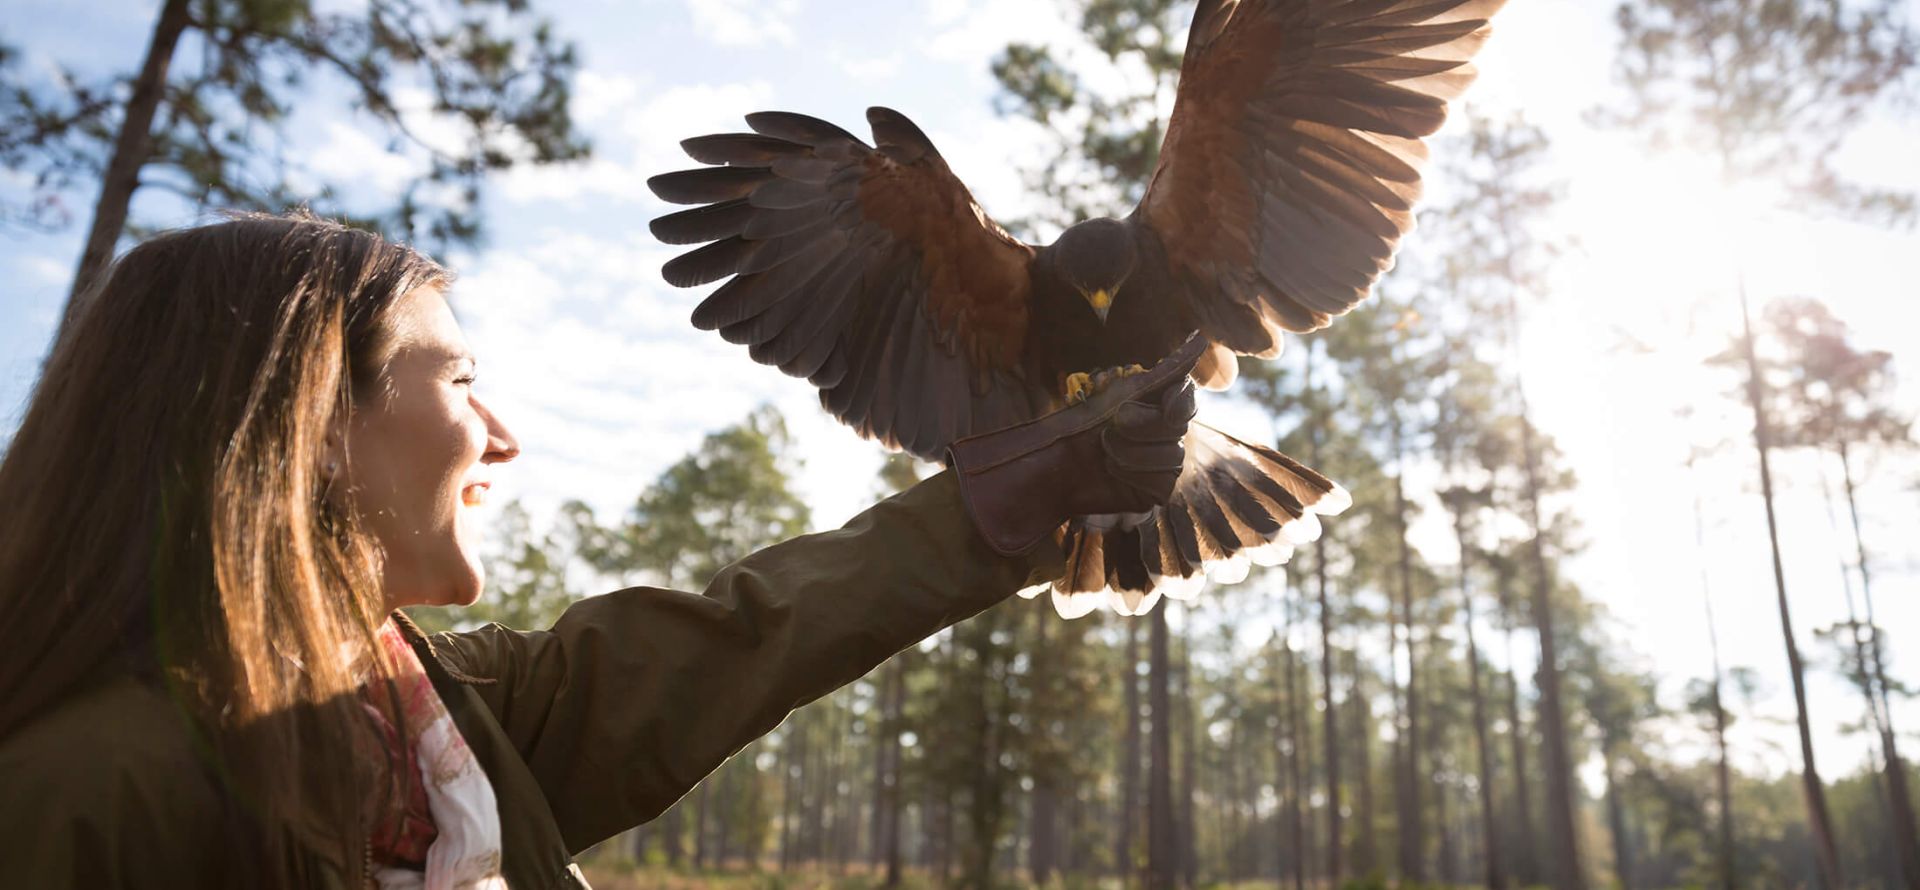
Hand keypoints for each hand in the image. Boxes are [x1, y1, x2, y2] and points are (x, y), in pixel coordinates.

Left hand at [946, 335, 1205, 555]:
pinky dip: (1133, 474)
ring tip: (1104, 450)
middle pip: (1178, 428)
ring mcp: (1163, 465)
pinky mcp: (1154, 492)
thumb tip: (1199, 340)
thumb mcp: (1118, 393)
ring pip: (1172, 457)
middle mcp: (1165, 436)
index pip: (1187, 398)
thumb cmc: (1079, 426)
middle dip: (1142, 424)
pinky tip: (1111, 471)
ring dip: (1132, 452)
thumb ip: (1162, 372)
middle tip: (1112, 424)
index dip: (1182, 400)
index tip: (1166, 406)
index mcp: (1157, 406)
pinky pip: (1162, 483)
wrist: (1049, 466)